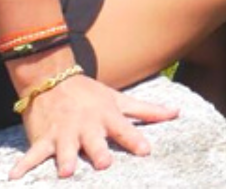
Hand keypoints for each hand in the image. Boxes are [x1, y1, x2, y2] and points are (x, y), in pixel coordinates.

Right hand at [8, 76, 177, 180]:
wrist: (52, 80)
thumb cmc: (90, 94)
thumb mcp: (119, 99)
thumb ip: (147, 110)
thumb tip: (177, 112)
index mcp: (106, 116)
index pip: (124, 129)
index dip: (135, 140)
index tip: (146, 150)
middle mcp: (86, 125)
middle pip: (94, 140)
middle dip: (98, 150)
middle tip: (104, 162)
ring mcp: (63, 132)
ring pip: (65, 147)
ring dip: (65, 158)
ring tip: (67, 172)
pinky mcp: (43, 137)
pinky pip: (33, 153)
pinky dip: (23, 164)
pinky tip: (14, 176)